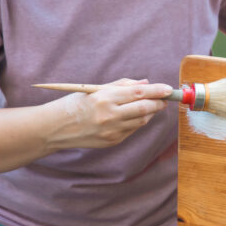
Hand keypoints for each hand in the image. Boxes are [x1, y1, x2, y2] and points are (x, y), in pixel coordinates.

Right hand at [48, 79, 171, 148]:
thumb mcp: (95, 89)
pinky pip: (131, 130)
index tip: (168, 89)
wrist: (56, 128)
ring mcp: (111, 131)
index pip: (138, 93)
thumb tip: (146, 84)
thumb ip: (122, 85)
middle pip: (144, 108)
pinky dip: (137, 122)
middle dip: (158, 103)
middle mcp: (110, 115)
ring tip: (150, 106)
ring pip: (141, 121)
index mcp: (105, 98)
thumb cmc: (75, 103)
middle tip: (165, 99)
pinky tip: (133, 116)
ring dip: (149, 113)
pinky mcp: (112, 141)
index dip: (157, 91)